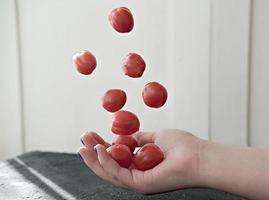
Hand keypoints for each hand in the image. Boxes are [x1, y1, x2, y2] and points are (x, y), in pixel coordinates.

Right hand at [79, 129, 202, 193]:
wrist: (198, 156)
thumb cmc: (182, 146)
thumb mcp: (155, 137)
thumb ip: (139, 138)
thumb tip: (126, 135)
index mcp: (140, 164)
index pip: (116, 157)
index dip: (102, 147)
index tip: (92, 135)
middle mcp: (137, 175)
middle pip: (109, 166)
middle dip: (94, 153)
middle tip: (83, 139)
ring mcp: (138, 182)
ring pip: (109, 173)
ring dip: (95, 158)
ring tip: (85, 144)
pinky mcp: (140, 184)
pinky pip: (118, 174)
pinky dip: (107, 162)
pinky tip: (100, 149)